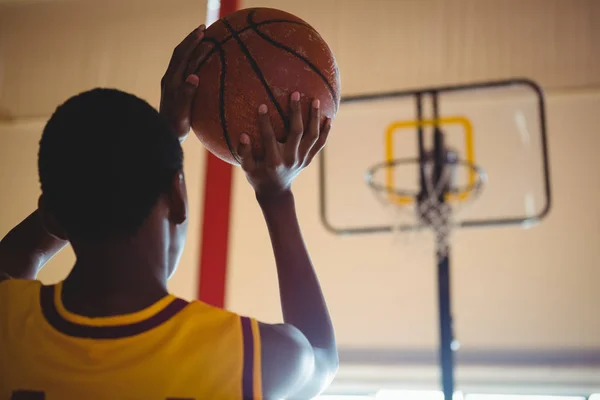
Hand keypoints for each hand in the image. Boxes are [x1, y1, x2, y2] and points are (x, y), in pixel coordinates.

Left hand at [160, 24, 205, 141]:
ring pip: (180, 59)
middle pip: (180, 53)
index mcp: (172, 82)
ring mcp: (170, 83)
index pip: (182, 56)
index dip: (192, 42)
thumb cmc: (176, 127)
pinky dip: (190, 58)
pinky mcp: (172, 88)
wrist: (162, 135)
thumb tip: (194, 77)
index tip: (204, 31)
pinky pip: (182, 67)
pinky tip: (198, 60)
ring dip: (190, 47)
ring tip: (202, 40)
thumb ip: (187, 95)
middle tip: (204, 29)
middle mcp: (169, 79)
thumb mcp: (183, 113)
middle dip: (191, 40)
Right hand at [237, 92, 331, 199]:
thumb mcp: (247, 169)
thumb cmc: (258, 177)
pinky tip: (328, 117)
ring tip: (316, 100)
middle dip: (296, 112)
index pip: (269, 137)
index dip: (265, 122)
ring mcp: (302, 159)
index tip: (262, 105)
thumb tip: (243, 135)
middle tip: (296, 93)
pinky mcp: (309, 159)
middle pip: (296, 132)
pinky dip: (325, 131)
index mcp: (274, 161)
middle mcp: (290, 159)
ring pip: (312, 136)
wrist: (276, 192)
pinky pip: (320, 144)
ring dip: (315, 118)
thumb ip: (244, 153)